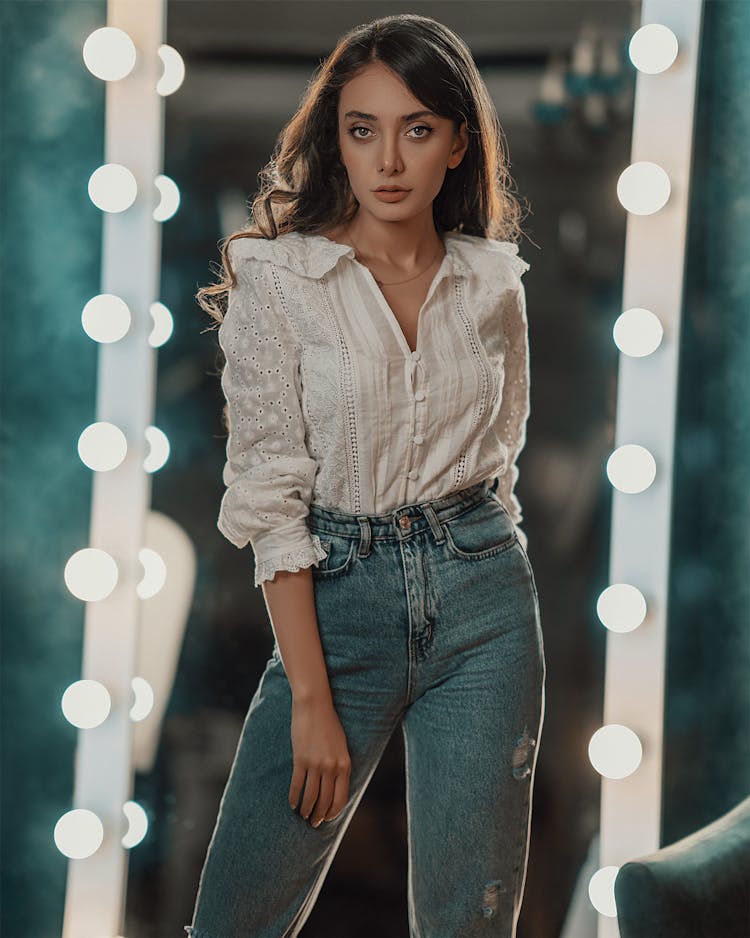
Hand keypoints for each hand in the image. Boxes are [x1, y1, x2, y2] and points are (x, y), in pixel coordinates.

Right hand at [289, 695, 350, 828]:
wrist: (315, 705)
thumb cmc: (328, 724)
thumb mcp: (341, 745)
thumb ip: (340, 765)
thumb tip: (335, 785)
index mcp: (345, 764)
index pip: (341, 798)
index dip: (333, 812)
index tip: (327, 819)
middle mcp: (332, 767)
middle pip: (325, 801)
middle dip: (319, 815)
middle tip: (313, 822)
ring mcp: (316, 764)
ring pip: (311, 797)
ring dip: (306, 810)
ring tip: (302, 816)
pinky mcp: (300, 759)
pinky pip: (297, 785)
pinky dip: (294, 798)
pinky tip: (292, 804)